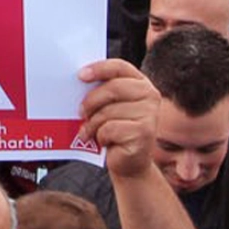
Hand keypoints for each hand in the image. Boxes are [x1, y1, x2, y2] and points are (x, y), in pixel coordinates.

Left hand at [76, 59, 160, 178]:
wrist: (129, 162)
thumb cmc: (115, 130)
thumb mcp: (108, 107)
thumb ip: (101, 92)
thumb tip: (78, 82)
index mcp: (140, 83)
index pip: (119, 67)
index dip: (99, 68)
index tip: (81, 75)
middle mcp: (149, 95)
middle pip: (113, 88)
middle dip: (91, 101)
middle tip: (80, 112)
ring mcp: (150, 114)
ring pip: (108, 111)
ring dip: (93, 124)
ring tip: (90, 132)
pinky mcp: (144, 133)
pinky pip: (110, 129)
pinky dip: (100, 136)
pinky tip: (103, 142)